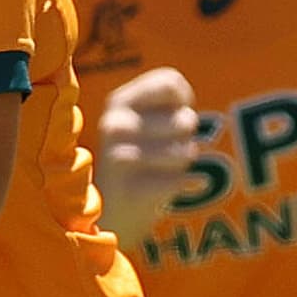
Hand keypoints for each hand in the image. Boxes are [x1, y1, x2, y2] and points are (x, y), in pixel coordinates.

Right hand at [89, 65, 209, 240]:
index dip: (184, 101)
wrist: (108, 214)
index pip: (171, 82)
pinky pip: (180, 181)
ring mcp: (119, 157)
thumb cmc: (135, 160)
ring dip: (183, 164)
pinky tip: (168, 190)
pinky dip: (187, 185)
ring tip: (160, 170)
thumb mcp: (142, 121)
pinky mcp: (131, 189)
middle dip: (185, 138)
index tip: (174, 115)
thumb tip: (186, 117)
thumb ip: (167, 105)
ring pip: (187, 151)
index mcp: (118, 101)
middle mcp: (115, 124)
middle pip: (186, 119)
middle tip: (163, 153)